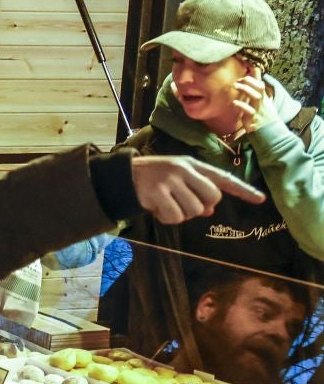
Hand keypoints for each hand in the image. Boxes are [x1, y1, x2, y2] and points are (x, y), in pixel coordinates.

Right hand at [130, 155, 264, 223]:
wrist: (122, 175)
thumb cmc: (153, 179)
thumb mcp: (177, 181)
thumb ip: (195, 192)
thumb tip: (209, 211)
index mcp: (192, 165)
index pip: (223, 178)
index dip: (242, 190)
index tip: (261, 199)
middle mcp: (184, 169)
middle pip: (212, 198)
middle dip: (200, 206)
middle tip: (182, 203)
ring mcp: (170, 180)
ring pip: (194, 210)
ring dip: (181, 214)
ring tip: (166, 204)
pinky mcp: (157, 192)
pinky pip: (175, 217)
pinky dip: (167, 218)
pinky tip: (157, 209)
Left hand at [232, 73, 268, 133]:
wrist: (271, 131)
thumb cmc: (265, 113)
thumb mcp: (263, 100)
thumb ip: (258, 87)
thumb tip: (255, 72)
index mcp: (264, 98)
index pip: (261, 85)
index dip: (253, 79)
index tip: (243, 77)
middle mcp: (262, 102)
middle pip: (259, 89)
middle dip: (250, 82)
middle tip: (238, 80)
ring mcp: (259, 110)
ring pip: (256, 97)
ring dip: (246, 90)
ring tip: (235, 86)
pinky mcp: (254, 119)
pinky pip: (249, 111)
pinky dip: (242, 106)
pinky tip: (235, 102)